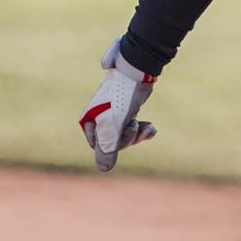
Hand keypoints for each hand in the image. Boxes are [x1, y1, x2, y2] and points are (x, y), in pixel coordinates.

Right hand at [80, 38, 157, 171]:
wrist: (138, 71)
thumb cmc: (122, 96)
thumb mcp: (113, 124)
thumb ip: (108, 147)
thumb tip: (104, 169)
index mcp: (89, 121)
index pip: (101, 148)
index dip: (115, 145)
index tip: (122, 130)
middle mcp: (98, 119)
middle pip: (114, 143)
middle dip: (128, 138)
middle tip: (134, 124)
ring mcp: (113, 115)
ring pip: (125, 136)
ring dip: (137, 134)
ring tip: (146, 126)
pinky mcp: (126, 111)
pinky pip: (133, 128)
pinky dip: (143, 130)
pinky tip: (151, 128)